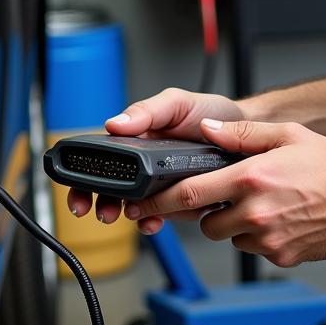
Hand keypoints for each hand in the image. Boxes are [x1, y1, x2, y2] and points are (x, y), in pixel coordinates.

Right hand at [67, 87, 244, 223]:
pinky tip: (156, 220)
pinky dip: (156, 220)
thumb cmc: (210, 113)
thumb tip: (114, 124)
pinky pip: (163, 215)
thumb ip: (146, 111)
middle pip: (112, 191)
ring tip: (136, 215)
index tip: (80, 195)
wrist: (245, 132)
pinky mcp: (183, 199)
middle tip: (104, 213)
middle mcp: (145, 165)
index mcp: (137, 141)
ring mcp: (163, 184)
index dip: (84, 180)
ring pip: (136, 206)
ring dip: (131, 215)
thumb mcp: (177, 104)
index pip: (101, 162)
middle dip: (103, 205)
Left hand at [123, 118, 325, 266]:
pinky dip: (259, 237)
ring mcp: (268, 239)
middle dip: (209, 211)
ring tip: (264, 205)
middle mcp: (255, 212)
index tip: (142, 204)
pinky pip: (254, 249)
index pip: (190, 194)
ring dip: (235, 225)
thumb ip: (242, 136)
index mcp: (251, 179)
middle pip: (205, 223)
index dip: (160, 201)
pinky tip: (281, 219)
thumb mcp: (287, 136)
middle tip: (230, 196)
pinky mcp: (280, 256)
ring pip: (229, 237)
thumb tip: (207, 132)